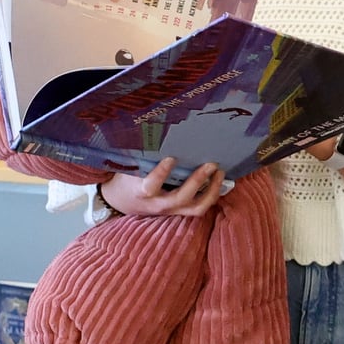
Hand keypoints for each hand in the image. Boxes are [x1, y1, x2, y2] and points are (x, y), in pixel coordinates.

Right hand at [101, 158, 223, 217]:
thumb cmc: (127, 180)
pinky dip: (212, 195)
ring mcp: (171, 210)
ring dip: (211, 191)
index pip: (151, 185)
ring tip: (220, 173)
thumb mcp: (129, 168)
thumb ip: (142, 156)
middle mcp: (158, 204)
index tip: (171, 157)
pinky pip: (199, 207)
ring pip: (195, 208)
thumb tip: (155, 131)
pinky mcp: (179, 212)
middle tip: (210, 164)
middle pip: (181, 198)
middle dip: (197, 180)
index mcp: (142, 192)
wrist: (122, 203)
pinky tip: (219, 180)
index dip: (161, 173)